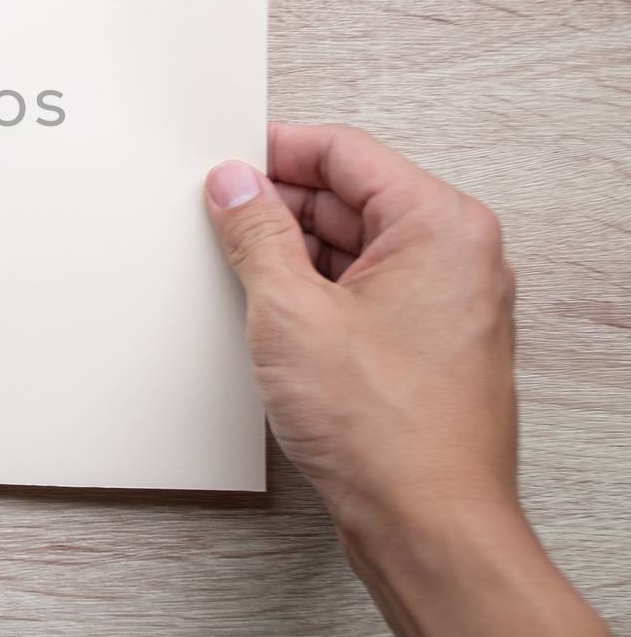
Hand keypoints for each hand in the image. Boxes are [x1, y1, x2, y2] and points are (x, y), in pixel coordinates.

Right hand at [205, 123, 603, 636]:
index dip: (276, 151)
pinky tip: (268, 314)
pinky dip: (311, 292)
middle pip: (349, 197)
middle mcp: (456, 258)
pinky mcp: (423, 345)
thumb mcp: (290, 311)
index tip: (226, 165)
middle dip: (278, 207)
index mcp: (441, 226)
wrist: (426, 524)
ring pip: (351, 247)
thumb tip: (236, 187)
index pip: (346, 152)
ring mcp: (444, 304)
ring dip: (291, 253)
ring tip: (238, 272)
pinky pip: (359, 291)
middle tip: (219, 218)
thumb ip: (256, 234)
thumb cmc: (388, 431)